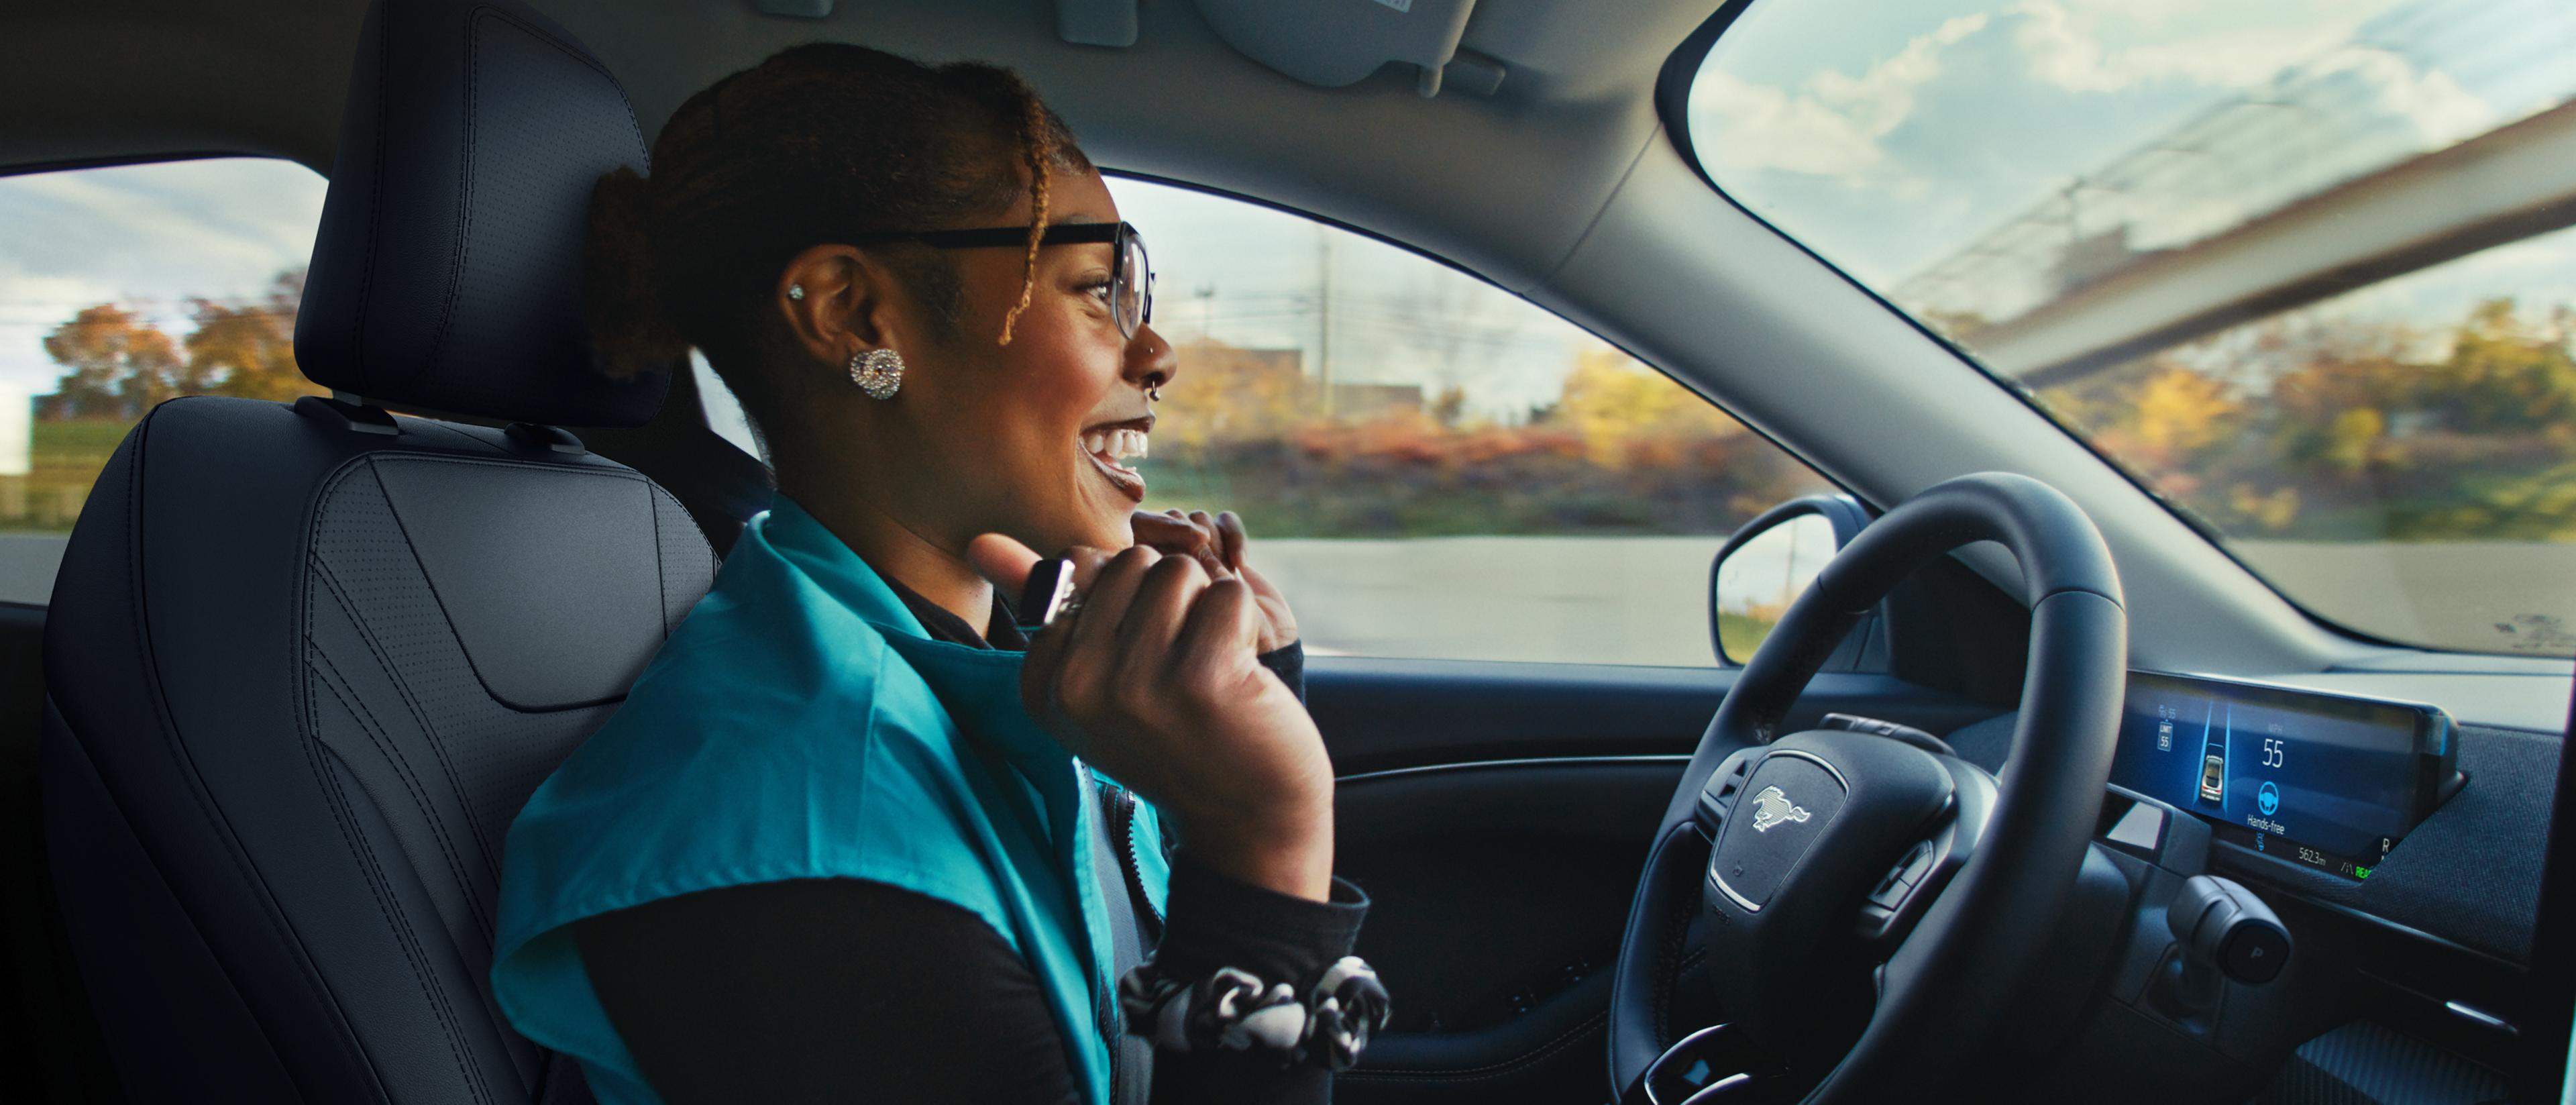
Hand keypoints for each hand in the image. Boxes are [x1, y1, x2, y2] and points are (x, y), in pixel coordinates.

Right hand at [967, 534, 1333, 900]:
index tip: (1142, 670)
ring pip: (1178, 572)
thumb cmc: (1177, 737)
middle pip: (1131, 563)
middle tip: (1182, 667)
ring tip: (1211, 669)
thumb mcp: (1096, 682)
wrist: (1246, 818)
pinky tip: (1242, 677)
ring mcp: (1136, 684)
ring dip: (1207, 610)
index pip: (1078, 568)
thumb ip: (1048, 607)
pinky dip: (1245, 624)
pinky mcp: (1201, 679)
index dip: (1130, 601)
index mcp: (1043, 686)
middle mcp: (1077, 687)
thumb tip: (978, 541)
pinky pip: (1227, 594)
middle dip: (1169, 598)